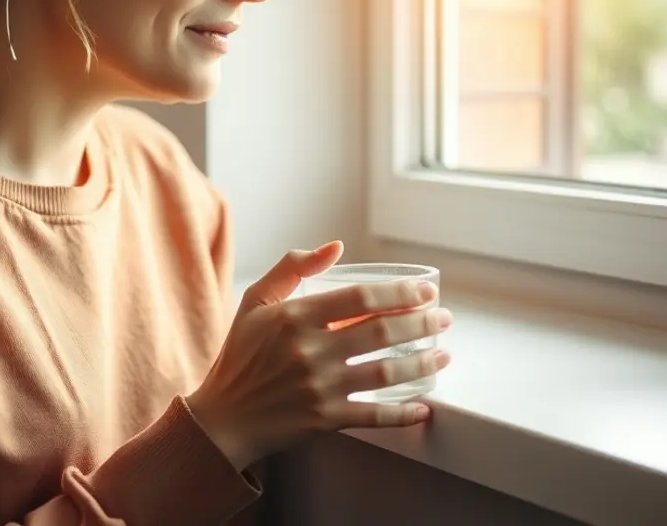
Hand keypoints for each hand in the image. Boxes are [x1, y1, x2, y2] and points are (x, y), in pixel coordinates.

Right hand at [186, 241, 451, 470]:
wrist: (223, 418)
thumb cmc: (241, 355)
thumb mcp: (256, 301)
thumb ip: (292, 267)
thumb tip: (336, 246)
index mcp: (294, 316)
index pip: (361, 298)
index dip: (401, 292)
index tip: (426, 290)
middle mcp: (310, 351)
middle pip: (382, 331)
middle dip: (422, 322)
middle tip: (443, 319)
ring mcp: (319, 388)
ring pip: (386, 372)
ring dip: (423, 362)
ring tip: (444, 354)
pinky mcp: (324, 421)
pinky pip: (373, 416)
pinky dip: (403, 413)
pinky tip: (425, 406)